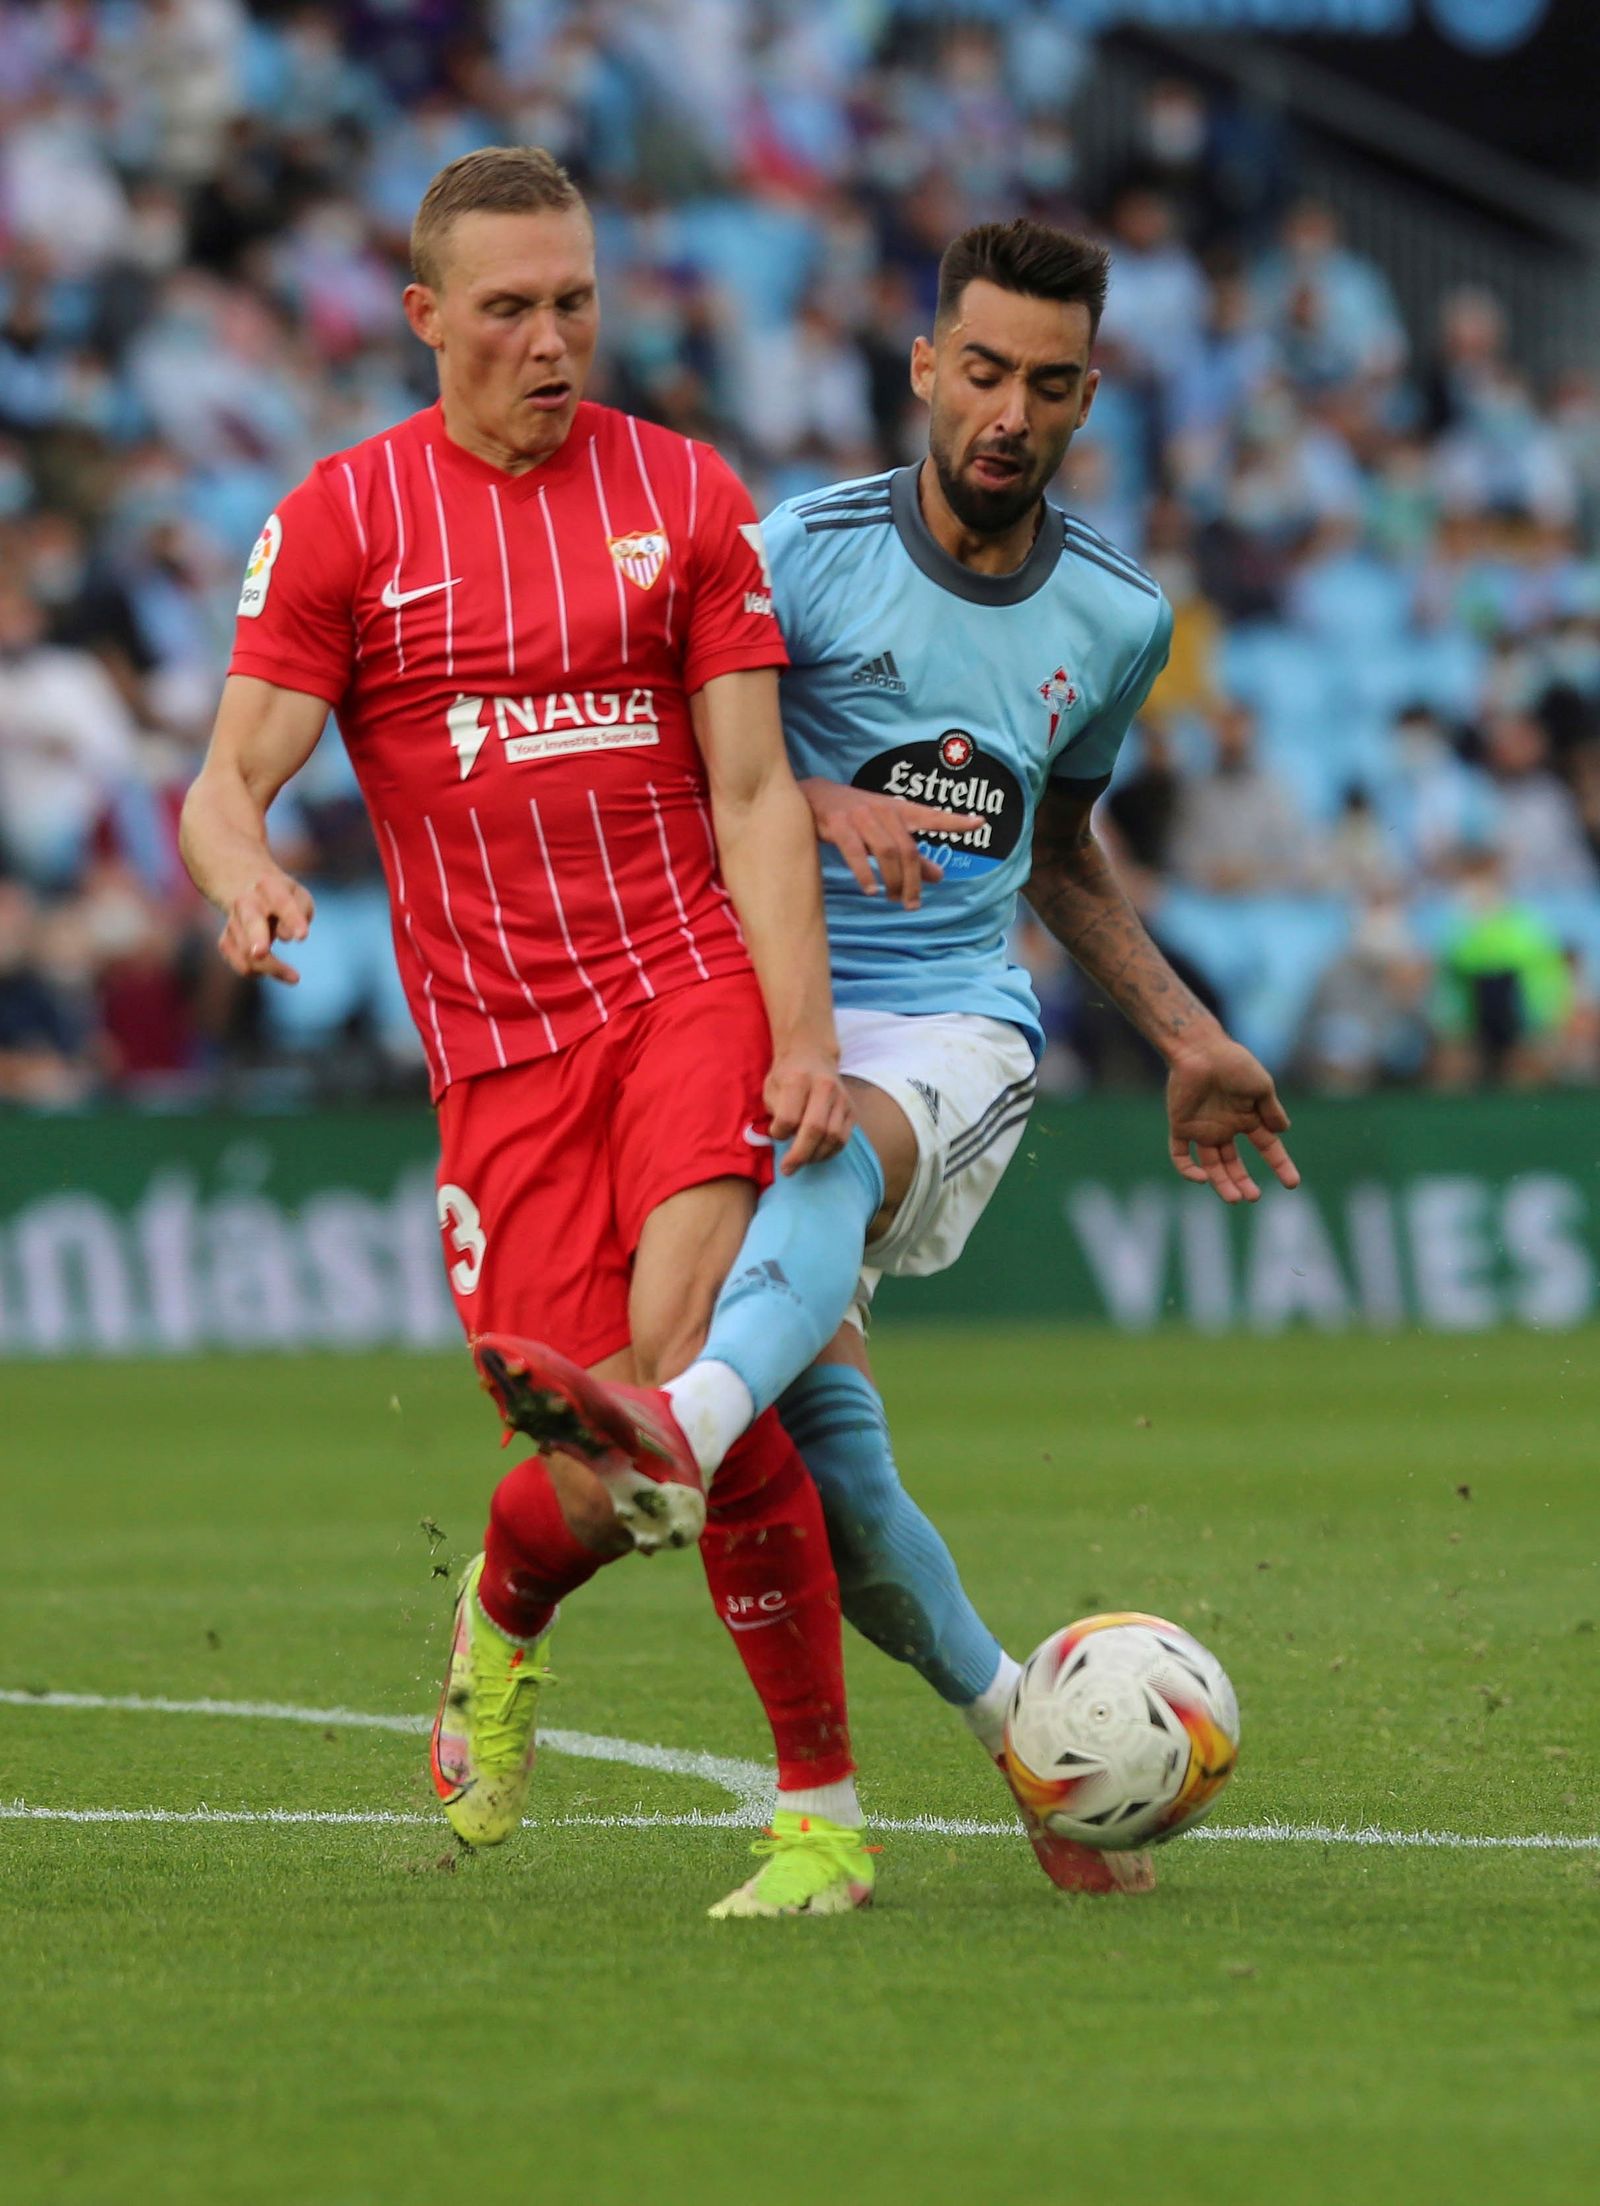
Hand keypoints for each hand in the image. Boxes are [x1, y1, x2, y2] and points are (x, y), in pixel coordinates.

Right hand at [216, 862, 314, 985]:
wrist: (244, 886)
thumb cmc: (282, 895)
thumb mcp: (298, 895)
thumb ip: (300, 911)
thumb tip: (286, 937)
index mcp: (269, 886)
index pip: (282, 902)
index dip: (292, 919)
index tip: (302, 936)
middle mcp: (246, 903)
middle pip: (251, 922)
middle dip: (255, 938)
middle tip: (260, 953)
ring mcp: (233, 922)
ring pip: (247, 951)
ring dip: (271, 968)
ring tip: (294, 977)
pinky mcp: (226, 941)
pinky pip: (241, 964)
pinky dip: (257, 972)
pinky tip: (273, 971)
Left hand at [765, 1043, 854, 1173]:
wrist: (812, 1056)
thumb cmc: (787, 1075)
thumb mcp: (771, 1086)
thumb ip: (775, 1111)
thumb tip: (781, 1138)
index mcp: (799, 1079)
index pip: (789, 1117)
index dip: (779, 1133)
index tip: (775, 1134)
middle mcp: (825, 1087)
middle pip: (815, 1129)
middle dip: (799, 1155)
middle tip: (787, 1169)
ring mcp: (842, 1098)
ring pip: (833, 1137)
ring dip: (815, 1155)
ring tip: (801, 1160)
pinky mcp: (852, 1110)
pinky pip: (844, 1139)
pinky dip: (829, 1152)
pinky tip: (816, 1154)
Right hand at [800, 777, 983, 910]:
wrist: (811, 796)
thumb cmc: (854, 815)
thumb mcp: (886, 831)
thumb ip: (912, 855)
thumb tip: (940, 877)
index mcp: (898, 810)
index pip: (931, 816)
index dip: (955, 821)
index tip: (979, 822)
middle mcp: (883, 811)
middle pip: (908, 849)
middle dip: (913, 880)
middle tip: (911, 904)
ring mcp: (860, 816)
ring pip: (886, 852)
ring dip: (892, 881)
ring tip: (893, 899)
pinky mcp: (838, 825)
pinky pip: (856, 852)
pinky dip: (865, 873)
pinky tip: (870, 890)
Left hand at [1166, 1030, 1298, 1204]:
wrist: (1201, 1049)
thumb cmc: (1234, 1063)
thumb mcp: (1261, 1087)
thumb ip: (1271, 1110)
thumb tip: (1283, 1132)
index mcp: (1248, 1118)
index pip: (1267, 1148)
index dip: (1280, 1165)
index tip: (1292, 1183)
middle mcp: (1225, 1127)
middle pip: (1234, 1164)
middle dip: (1243, 1183)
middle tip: (1252, 1197)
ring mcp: (1202, 1129)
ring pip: (1211, 1166)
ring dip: (1222, 1183)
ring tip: (1234, 1199)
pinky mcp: (1181, 1126)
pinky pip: (1181, 1155)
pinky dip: (1188, 1170)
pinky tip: (1202, 1178)